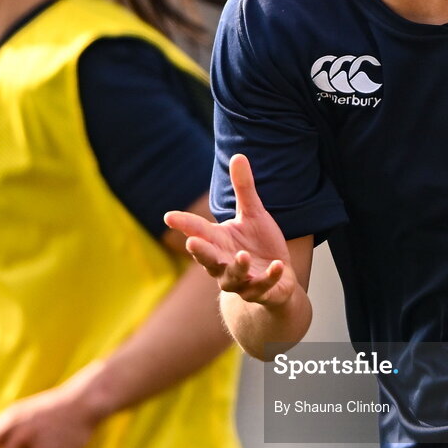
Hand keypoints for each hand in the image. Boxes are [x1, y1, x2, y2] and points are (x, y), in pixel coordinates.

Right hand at [164, 154, 296, 306]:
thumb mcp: (252, 214)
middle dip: (201, 253)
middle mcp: (224, 264)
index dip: (183, 224)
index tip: (169, 216)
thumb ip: (243, 189)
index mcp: (219, 243)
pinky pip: (264, 287)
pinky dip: (270, 278)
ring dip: (237, 268)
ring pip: (233, 278)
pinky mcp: (262, 291)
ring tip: (242, 256)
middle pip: (208, 260)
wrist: (278, 279)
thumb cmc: (258, 245)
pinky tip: (278, 265)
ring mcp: (241, 281)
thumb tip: (238, 155)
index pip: (197, 232)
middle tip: (193, 243)